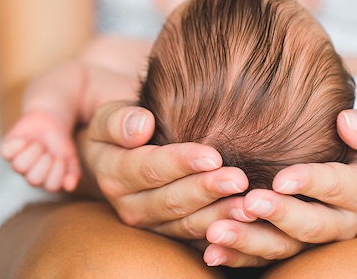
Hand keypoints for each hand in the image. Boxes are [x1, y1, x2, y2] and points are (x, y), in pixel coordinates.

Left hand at [1, 109, 79, 191]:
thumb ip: (74, 173)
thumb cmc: (60, 143)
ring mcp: (17, 163)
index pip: (52, 186)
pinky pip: (6, 152)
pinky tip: (25, 140)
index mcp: (47, 180)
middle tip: (49, 152)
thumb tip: (71, 187)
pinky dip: (17, 144)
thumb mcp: (71, 158)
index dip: (58, 172)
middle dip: (45, 163)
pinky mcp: (6, 150)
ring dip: (32, 152)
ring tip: (38, 144)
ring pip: (19, 167)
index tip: (62, 157)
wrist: (51, 121)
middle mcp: (30, 175)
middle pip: (34, 180)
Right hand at [78, 101, 249, 229]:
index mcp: (114, 174)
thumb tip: (141, 126)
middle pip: (172, 201)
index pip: (150, 168)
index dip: (181, 163)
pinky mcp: (171, 234)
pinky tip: (246, 222)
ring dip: (219, 216)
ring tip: (248, 206)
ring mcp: (152, 224)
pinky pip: (198, 238)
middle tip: (239, 180)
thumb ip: (119, 121)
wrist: (123, 152)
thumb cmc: (123, 127)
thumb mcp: (108, 117)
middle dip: (207, 190)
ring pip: (187, 224)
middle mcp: (130, 206)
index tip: (213, 156)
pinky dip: (223, 231)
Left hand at [200, 110, 356, 266]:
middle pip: (312, 225)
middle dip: (279, 215)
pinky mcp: (291, 246)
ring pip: (284, 247)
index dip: (312, 183)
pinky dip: (237, 256)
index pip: (340, 188)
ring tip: (218, 231)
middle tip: (250, 202)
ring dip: (250, 241)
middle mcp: (342, 222)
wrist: (350, 164)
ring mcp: (314, 238)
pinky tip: (213, 250)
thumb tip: (347, 121)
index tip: (281, 178)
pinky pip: (264, 258)